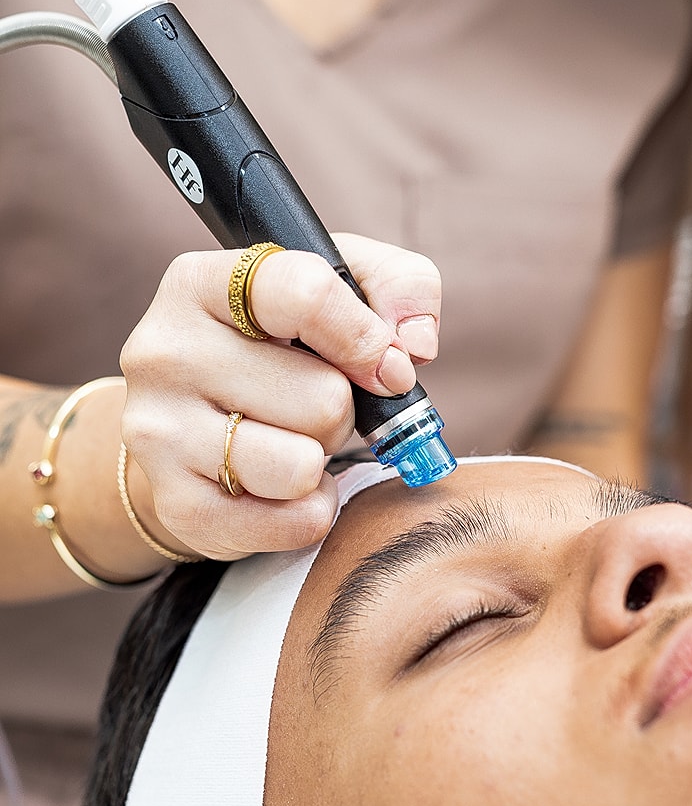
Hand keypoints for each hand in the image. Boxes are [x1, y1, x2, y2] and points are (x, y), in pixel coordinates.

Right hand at [119, 234, 440, 558]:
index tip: (385, 366)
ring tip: (288, 444)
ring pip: (304, 466)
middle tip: (306, 408)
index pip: (305, 294)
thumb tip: (416, 345)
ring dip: (320, 463)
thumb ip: (399, 286)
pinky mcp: (179, 506)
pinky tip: (278, 489)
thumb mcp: (335, 292)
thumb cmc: (276, 355)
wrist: (187, 435)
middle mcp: (165, 352)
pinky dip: (309, 512)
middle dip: (340, 411)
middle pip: (323, 397)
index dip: (366, 338)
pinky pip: (296, 522)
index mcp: (202, 283)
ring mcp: (161, 433)